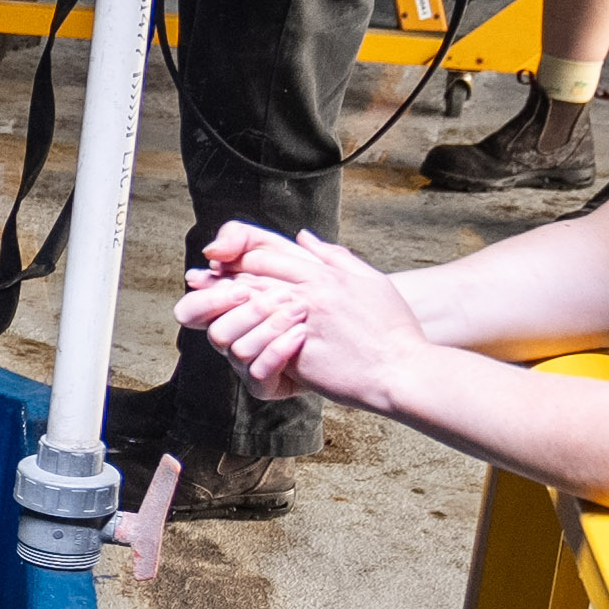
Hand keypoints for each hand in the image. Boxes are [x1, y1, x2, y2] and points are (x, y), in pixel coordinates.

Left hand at [174, 222, 429, 411]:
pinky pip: (260, 343)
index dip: (240, 260)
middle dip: (227, 281)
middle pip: (252, 279)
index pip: (267, 257)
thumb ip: (336, 258)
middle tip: (205, 285)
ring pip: (250, 308)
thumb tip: (305, 238)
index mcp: (326, 275)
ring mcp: (304, 324)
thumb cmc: (392, 329)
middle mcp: (311, 295)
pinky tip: (239, 341)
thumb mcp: (370, 282)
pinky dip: (247, 339)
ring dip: (233, 310)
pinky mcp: (299, 353)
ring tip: (219, 312)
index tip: (223, 265)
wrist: (402, 371)